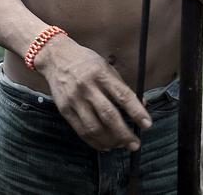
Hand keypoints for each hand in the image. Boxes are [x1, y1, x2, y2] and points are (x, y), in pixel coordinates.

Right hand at [34, 35, 151, 151]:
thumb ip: (122, 86)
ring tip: (121, 145)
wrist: (55, 57)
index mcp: (101, 74)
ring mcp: (74, 99)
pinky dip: (94, 142)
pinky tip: (105, 145)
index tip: (147, 124)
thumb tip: (142, 104)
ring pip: (94, 127)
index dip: (137, 112)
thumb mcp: (106, 66)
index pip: (123, 96)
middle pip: (109, 115)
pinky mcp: (64, 109)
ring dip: (110, 141)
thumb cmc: (85, 61)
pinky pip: (81, 131)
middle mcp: (87, 87)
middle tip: (135, 144)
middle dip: (124, 133)